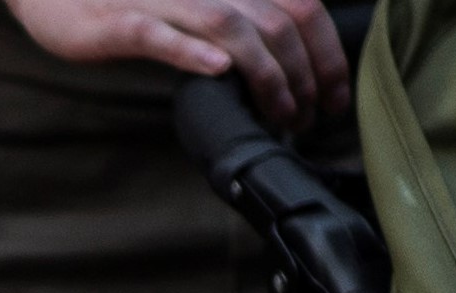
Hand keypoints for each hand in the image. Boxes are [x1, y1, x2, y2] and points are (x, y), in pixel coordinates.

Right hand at [6, 0, 341, 118]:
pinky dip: (193, 51)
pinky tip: (218, 70)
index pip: (301, 8)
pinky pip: (161, 34)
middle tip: (307, 119)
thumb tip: (282, 74)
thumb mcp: (196, 13)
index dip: (327, 54)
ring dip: (266, 74)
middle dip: (305, 75)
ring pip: (232, 27)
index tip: (334, 98)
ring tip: (279, 113)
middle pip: (278, 22)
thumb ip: (238, 30)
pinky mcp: (121, 22)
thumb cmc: (126, 6)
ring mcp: (163, 1)